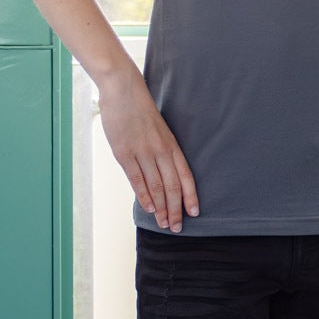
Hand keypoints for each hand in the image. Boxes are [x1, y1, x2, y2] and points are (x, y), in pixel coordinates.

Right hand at [95, 61, 199, 231]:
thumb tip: (162, 173)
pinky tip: (149, 208)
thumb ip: (162, 150)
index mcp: (171, 144)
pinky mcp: (125, 153)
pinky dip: (144, 196)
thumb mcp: (159, 129)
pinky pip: (137, 180)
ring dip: (161, 208)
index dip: (191, 196)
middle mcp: (160, 151)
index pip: (185, 176)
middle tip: (177, 227)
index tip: (195, 213)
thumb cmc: (140, 110)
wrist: (123, 90)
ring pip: (156, 187)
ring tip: (164, 223)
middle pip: (172, 186)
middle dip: (176, 209)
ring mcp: (143, 152)